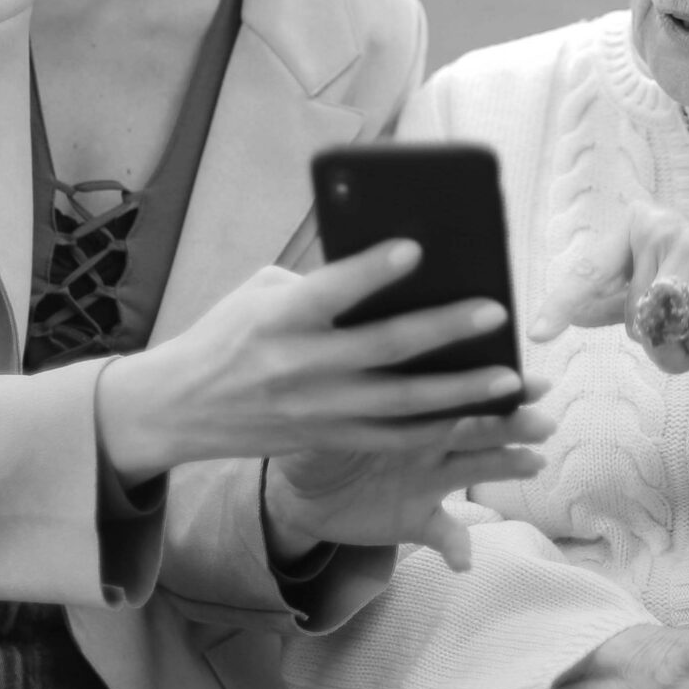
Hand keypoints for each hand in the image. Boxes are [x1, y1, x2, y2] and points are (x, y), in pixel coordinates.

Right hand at [96, 242, 529, 481]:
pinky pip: (394, 437)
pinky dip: (439, 429)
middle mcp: (299, 366)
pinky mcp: (327, 440)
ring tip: (510, 377)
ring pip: (401, 403)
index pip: (329, 292)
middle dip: (444, 331)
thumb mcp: (260, 294)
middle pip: (382, 349)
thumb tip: (389, 273)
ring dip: (461, 392)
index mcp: (278, 318)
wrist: (178, 410)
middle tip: (496, 312)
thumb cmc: (227, 335)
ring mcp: (316, 411)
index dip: (371, 272)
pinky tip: (479, 417)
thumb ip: (320, 283)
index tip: (416, 248)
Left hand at [263, 384, 553, 570]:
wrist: (298, 487)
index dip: (491, 384)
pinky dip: (457, 548)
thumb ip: (340, 394)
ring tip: (534, 462)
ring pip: (475, 469)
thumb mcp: (320, 409)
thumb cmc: (313, 433)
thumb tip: (343, 364)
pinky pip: (445, 534)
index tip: (524, 378)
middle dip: (512, 422)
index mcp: (411, 408)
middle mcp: (431, 440)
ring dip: (507, 466)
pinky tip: (465, 562)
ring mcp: (429, 480)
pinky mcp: (417, 520)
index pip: (455, 390)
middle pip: (478, 426)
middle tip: (543, 420)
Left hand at [534, 201, 688, 376]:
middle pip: (634, 318)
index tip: (537, 333)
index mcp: (638, 226)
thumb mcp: (668, 280)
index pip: (590, 270)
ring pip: (663, 329)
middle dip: (660, 339)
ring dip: (685, 349)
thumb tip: (573, 311)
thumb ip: (622, 295)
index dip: (561, 303)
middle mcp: (661, 226)